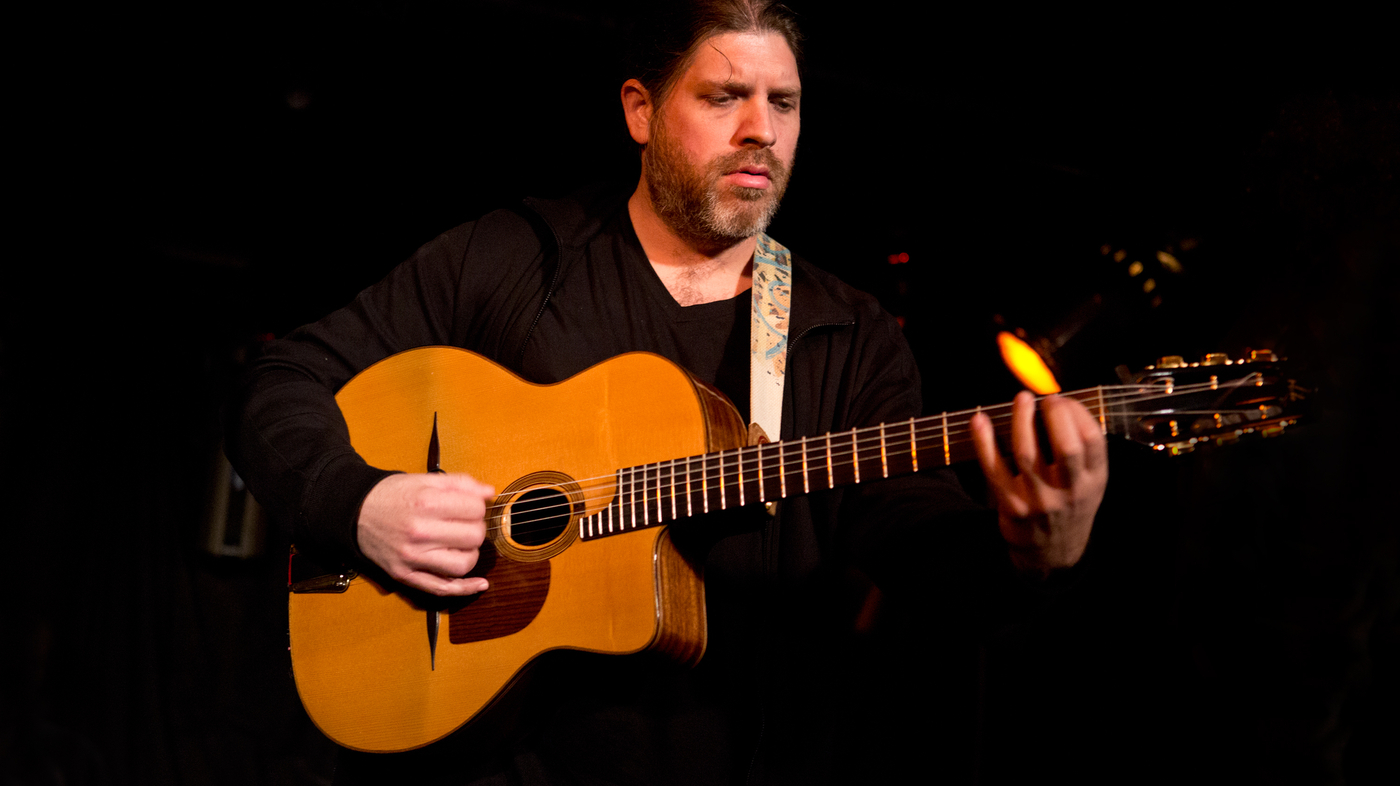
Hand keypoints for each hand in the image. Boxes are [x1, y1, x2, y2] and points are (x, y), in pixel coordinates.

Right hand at [357, 473, 495, 595]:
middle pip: (473, 537)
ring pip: (463, 564)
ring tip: (461, 545)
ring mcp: (412, 557)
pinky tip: (480, 583)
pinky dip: (465, 588)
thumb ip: (460, 483)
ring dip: (470, 554)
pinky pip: (442, 588)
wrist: (355, 513)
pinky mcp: (405, 575)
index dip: (478, 507)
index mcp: (425, 502)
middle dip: (476, 529)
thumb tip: (489, 493)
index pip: (475, 510)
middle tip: (465, 524)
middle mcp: (419, 531)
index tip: (469, 507)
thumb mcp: (425, 479)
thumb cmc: (392, 495)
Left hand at [971, 392, 1107, 575]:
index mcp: (1093, 480)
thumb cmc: (1070, 504)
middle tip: (1046, 399)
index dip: (1077, 413)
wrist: (1052, 551)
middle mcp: (1069, 491)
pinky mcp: (1011, 505)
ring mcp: (1039, 499)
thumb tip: (1060, 403)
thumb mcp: (1091, 482)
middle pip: (1065, 447)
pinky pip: (993, 468)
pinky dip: (984, 441)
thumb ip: (1084, 450)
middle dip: (1055, 415)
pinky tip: (979, 420)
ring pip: (1027, 453)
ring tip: (1022, 399)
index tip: (1063, 400)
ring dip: (1021, 420)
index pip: (1091, 440)